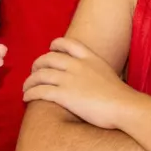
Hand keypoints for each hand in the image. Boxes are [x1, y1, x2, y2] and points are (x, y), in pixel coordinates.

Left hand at [22, 37, 140, 129]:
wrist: (124, 107)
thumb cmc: (121, 96)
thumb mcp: (110, 74)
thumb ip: (97, 72)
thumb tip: (95, 78)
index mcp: (90, 58)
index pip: (68, 43)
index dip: (56, 45)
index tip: (50, 48)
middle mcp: (77, 65)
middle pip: (48, 58)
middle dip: (37, 65)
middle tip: (34, 73)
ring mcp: (69, 79)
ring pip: (40, 75)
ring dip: (29, 81)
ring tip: (26, 88)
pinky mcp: (63, 94)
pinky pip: (39, 91)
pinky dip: (29, 93)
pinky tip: (26, 98)